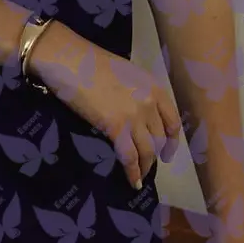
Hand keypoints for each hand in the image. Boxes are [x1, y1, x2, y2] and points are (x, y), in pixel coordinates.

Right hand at [32, 24, 181, 189]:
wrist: (70, 60)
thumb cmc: (91, 62)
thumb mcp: (126, 74)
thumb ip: (138, 93)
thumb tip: (137, 112)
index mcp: (154, 88)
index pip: (173, 122)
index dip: (171, 142)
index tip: (166, 152)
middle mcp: (150, 103)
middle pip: (159, 139)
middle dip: (155, 156)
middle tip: (147, 165)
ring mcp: (134, 117)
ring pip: (148, 151)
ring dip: (145, 168)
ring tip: (139, 177)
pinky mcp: (116, 128)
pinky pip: (130, 157)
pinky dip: (132, 172)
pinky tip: (132, 182)